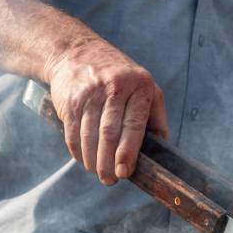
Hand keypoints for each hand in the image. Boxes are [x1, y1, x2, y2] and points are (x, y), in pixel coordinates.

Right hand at [45, 38, 168, 184]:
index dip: (128, 152)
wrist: (77, 52)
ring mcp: (89, 93)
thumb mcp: (147, 87)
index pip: (133, 125)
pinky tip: (84, 160)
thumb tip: (163, 150)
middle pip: (109, 133)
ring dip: (92, 160)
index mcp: (139, 87)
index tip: (125, 172)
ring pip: (89, 135)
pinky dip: (77, 151)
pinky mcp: (70, 100)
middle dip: (108, 162)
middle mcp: (114, 88)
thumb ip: (156, 117)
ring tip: (99, 173)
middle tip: (111, 180)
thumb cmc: (121, 77)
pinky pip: (73, 132)